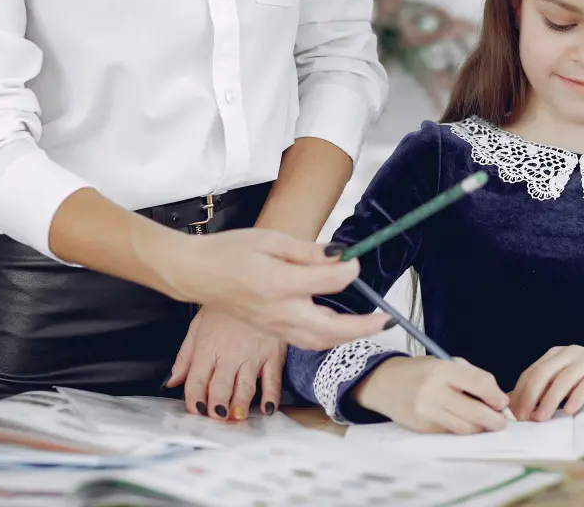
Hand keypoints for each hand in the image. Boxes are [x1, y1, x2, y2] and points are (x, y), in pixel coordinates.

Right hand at [131, 223, 389, 349]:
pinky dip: (328, 339)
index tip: (354, 258)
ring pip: (319, 342)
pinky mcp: (271, 332)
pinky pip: (305, 342)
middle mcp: (280, 312)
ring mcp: (275, 326)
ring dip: (348, 338)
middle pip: (331, 329)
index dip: (349, 269)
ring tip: (369, 326)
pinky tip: (339, 328)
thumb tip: (339, 257)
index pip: (329, 282)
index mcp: (280, 283)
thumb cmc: (231, 251)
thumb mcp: (271, 240)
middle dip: (363, 327)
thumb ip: (308, 252)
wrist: (198, 273)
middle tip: (386, 319)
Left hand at [166, 307, 285, 420]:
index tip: (195, 411)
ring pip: (244, 388)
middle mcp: (228, 354)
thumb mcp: (198, 326)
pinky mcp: (273, 355)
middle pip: (219, 389)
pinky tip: (267, 409)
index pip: (195, 381)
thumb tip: (172, 382)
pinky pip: (273, 381)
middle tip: (216, 420)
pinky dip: (271, 398)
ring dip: (238, 407)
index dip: (193, 400)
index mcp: (207, 347)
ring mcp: (253, 355)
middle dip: (215, 409)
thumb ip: (185, 357)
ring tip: (235, 419)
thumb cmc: (224, 308)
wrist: (255, 285)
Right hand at [353, 356, 509, 434]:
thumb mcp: (444, 363)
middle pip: (476, 412)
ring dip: (479, 427)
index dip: (496, 396)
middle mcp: (433, 391)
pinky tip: (459, 420)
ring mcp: (426, 412)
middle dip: (495, 420)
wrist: (382, 382)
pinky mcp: (421, 428)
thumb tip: (498, 400)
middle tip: (501, 421)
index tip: (502, 402)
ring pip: (465, 428)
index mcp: (442, 369)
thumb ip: (471, 377)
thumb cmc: (419, 371)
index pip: (480, 384)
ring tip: (483, 422)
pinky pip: (450, 432)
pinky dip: (460, 428)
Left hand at [510, 345, 583, 421]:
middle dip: (531, 396)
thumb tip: (515, 405)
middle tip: (525, 418)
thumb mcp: (563, 380)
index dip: (520, 392)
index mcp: (555, 354)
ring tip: (542, 417)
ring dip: (551, 399)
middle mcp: (569, 353)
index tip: (513, 414)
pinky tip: (570, 411)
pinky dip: (577, 397)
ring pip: (565, 378)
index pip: (531, 372)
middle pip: (544, 373)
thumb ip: (543, 389)